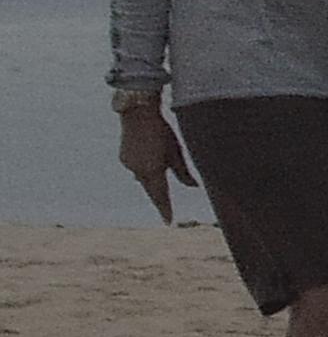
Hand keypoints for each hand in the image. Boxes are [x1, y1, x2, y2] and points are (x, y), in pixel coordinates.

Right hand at [116, 100, 190, 216]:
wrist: (137, 114)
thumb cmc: (161, 131)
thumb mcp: (176, 151)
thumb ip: (183, 171)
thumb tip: (194, 186)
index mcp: (151, 170)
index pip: (160, 195)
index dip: (165, 209)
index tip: (169, 222)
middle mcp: (137, 170)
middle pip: (151, 189)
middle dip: (159, 198)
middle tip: (166, 213)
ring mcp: (128, 164)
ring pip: (144, 179)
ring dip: (152, 183)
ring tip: (160, 190)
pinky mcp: (124, 157)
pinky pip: (137, 169)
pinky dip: (145, 171)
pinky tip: (150, 166)